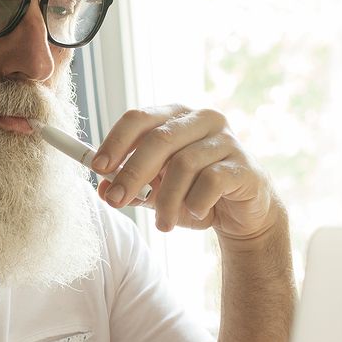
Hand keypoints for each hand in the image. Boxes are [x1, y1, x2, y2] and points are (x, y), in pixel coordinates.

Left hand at [92, 105, 282, 245]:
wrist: (243, 215)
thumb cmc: (196, 195)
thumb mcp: (157, 193)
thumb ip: (131, 188)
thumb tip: (103, 189)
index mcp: (176, 117)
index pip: (139, 118)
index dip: (116, 142)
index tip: (98, 167)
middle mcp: (202, 120)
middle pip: (159, 139)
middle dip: (133, 173)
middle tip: (117, 201)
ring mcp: (226, 140)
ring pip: (183, 164)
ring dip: (166, 200)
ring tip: (162, 224)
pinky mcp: (244, 165)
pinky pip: (211, 181)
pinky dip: (196, 202)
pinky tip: (195, 213)